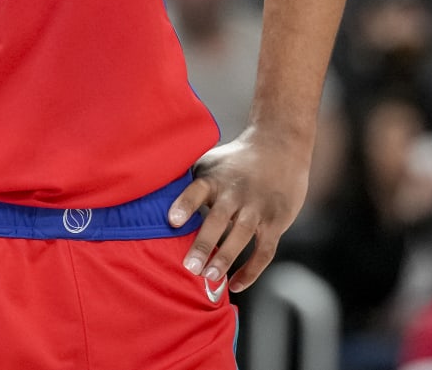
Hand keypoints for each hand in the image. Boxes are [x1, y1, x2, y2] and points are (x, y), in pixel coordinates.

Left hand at [167, 132, 308, 293]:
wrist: (281, 146)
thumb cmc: (236, 160)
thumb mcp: (210, 162)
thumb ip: (188, 181)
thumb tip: (150, 198)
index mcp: (216, 178)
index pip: (198, 189)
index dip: (185, 203)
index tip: (172, 220)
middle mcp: (236, 192)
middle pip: (218, 218)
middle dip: (204, 243)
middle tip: (190, 266)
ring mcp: (258, 207)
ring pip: (242, 235)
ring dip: (226, 257)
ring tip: (210, 278)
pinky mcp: (276, 221)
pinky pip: (264, 250)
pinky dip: (251, 270)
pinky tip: (235, 285)